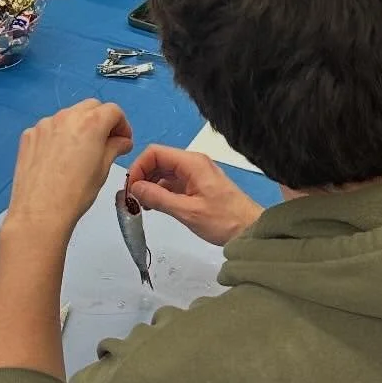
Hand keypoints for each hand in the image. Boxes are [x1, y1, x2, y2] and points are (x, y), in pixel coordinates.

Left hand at [5, 100, 133, 242]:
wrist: (40, 212)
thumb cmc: (76, 193)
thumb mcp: (103, 169)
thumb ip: (114, 148)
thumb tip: (121, 141)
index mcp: (90, 123)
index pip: (113, 110)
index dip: (122, 125)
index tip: (123, 140)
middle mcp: (67, 116)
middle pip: (90, 107)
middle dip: (101, 121)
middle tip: (105, 143)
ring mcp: (44, 124)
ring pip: (68, 116)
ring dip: (78, 127)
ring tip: (79, 153)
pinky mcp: (29, 135)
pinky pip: (49, 129)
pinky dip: (58, 136)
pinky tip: (58, 159)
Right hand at [127, 145, 263, 246]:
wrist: (250, 230)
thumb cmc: (223, 220)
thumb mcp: (187, 211)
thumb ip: (158, 198)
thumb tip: (133, 188)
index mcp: (192, 163)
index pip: (155, 152)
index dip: (139, 167)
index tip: (131, 189)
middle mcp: (193, 163)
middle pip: (158, 161)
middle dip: (142, 177)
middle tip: (132, 200)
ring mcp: (196, 174)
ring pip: (164, 172)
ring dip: (150, 186)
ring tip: (143, 206)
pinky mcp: (198, 185)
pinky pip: (173, 183)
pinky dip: (161, 192)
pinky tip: (155, 206)